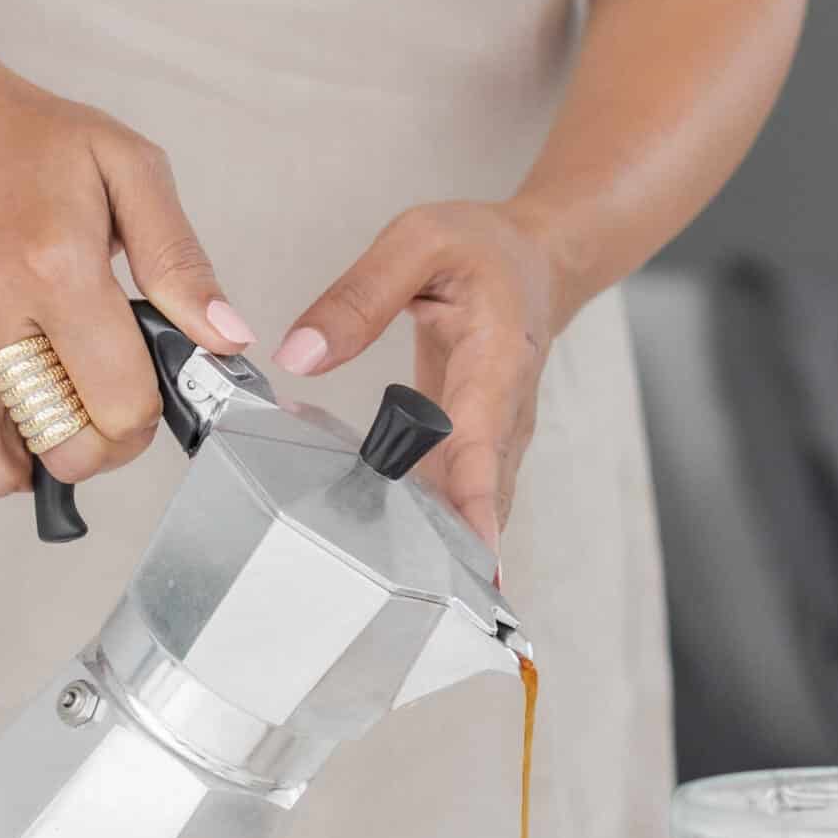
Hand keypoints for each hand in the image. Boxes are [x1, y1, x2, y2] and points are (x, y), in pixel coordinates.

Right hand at [0, 30, 253, 496]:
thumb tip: (225, 338)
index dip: (148, 414)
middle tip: (107, 404)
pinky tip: (11, 380)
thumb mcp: (133, 172)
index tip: (147, 390)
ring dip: (37, 449)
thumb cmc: (30, 142)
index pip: (118, 404)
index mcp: (50, 263)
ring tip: (57, 397)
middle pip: (60, 448)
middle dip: (101, 443)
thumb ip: (182, 262)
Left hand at [275, 202, 564, 551]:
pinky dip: (423, 523)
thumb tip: (301, 353)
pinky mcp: (477, 449)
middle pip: (480, 500)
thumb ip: (357, 297)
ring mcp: (496, 439)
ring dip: (432, 546)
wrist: (537, 262)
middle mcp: (505, 414)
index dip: (474, 506)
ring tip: (374, 583)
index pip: (485, 444)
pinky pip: (455, 498)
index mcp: (496, 361)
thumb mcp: (419, 243)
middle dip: (445, 551)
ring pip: (469, 510)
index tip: (471, 558)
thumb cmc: (485, 251)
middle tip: (395, 594)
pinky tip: (372, 537)